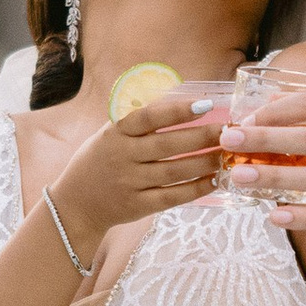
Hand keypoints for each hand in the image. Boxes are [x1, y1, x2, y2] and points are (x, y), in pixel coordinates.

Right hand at [46, 88, 226, 257]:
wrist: (76, 203)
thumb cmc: (101, 161)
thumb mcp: (110, 134)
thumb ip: (139, 121)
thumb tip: (181, 99)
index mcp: (116, 133)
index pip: (148, 117)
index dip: (177, 110)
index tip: (206, 104)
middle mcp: (122, 156)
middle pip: (168, 145)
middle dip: (202, 137)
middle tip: (229, 131)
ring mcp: (130, 182)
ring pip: (174, 171)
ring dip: (205, 162)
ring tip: (227, 155)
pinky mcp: (137, 206)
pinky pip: (172, 197)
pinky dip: (196, 189)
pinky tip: (214, 180)